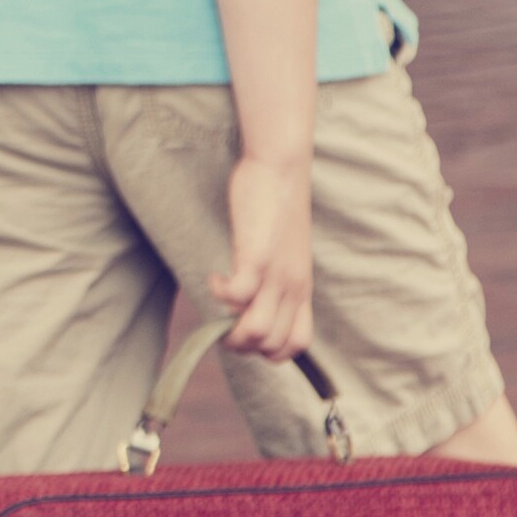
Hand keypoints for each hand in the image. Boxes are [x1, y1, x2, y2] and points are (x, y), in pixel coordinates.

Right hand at [209, 153, 315, 358]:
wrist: (282, 167)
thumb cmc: (279, 202)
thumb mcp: (287, 249)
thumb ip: (277, 274)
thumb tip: (254, 294)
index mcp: (301, 288)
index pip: (296, 344)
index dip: (270, 350)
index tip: (246, 329)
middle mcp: (293, 287)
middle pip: (273, 345)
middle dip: (243, 345)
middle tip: (223, 322)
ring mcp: (276, 274)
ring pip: (257, 332)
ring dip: (230, 330)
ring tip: (216, 307)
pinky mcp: (257, 256)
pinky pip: (237, 295)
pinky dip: (219, 294)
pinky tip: (214, 277)